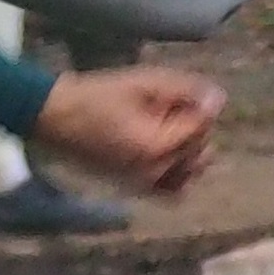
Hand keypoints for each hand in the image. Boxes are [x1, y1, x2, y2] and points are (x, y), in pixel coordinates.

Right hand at [31, 64, 226, 193]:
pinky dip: (177, 176)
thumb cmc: (96, 96)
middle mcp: (155, 173)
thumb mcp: (141, 83)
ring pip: (189, 174)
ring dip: (189, 151)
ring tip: (169, 128)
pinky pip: (169, 191)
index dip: (201, 106)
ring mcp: (144, 186)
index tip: (189, 91)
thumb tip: (218, 97)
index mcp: (158, 147)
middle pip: (199, 150)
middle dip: (193, 126)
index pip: (200, 128)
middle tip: (171, 105)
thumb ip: (183, 89)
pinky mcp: (134, 189)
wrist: (55, 119)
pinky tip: (166, 153)